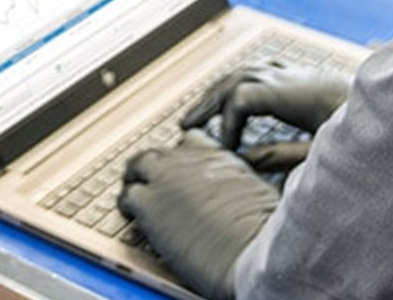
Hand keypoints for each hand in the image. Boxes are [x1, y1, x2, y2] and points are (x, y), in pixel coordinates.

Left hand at [119, 130, 278, 299]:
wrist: (254, 251)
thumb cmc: (267, 231)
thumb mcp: (259, 192)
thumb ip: (241, 184)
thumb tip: (241, 196)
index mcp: (217, 156)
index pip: (191, 140)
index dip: (183, 155)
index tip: (182, 168)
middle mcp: (189, 160)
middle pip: (161, 151)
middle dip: (154, 165)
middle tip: (150, 180)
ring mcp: (166, 178)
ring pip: (137, 165)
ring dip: (135, 178)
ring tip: (131, 191)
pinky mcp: (149, 205)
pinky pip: (127, 197)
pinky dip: (126, 204)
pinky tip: (128, 214)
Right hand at [181, 63, 349, 171]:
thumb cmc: (368, 133)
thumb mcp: (323, 153)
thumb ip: (281, 157)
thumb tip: (245, 160)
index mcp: (296, 94)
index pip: (243, 96)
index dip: (227, 120)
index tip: (226, 147)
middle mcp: (291, 77)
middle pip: (236, 78)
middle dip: (208, 102)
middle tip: (186, 125)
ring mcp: (296, 72)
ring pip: (244, 70)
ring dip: (218, 91)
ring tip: (199, 113)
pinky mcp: (301, 75)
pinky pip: (259, 70)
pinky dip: (238, 82)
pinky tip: (232, 97)